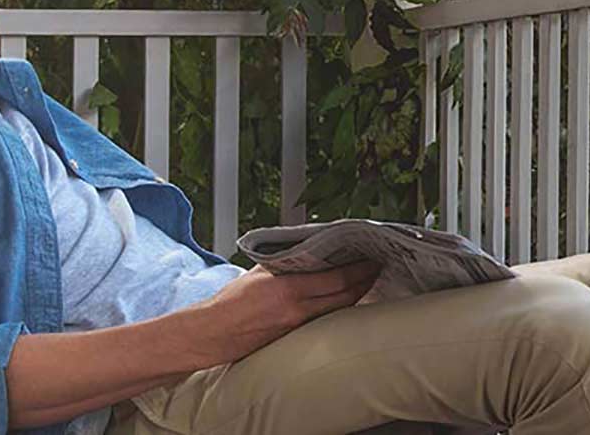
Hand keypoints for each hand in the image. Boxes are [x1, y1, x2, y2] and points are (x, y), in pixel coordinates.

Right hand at [191, 261, 379, 367]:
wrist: (212, 333)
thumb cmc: (229, 302)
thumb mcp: (257, 273)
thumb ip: (283, 263)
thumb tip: (306, 252)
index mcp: (288, 289)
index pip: (336, 279)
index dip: (359, 269)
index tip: (371, 258)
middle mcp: (297, 310)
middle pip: (344, 297)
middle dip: (365, 281)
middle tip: (377, 268)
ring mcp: (297, 327)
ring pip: (337, 309)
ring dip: (355, 295)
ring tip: (366, 280)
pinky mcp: (294, 338)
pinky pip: (324, 319)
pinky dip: (337, 308)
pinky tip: (343, 300)